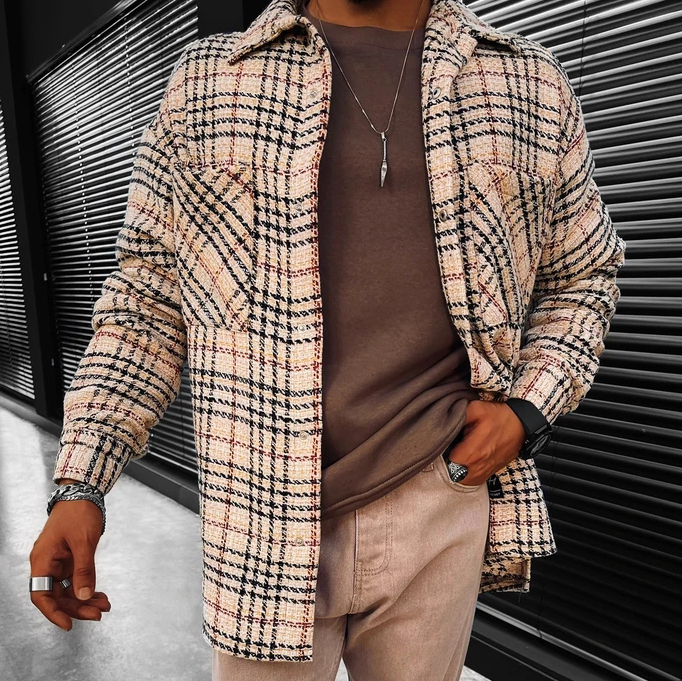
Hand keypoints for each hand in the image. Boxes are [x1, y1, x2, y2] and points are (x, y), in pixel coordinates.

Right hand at [29, 493, 110, 630]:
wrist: (84, 493)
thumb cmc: (78, 511)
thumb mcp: (83, 542)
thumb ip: (84, 570)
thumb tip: (84, 595)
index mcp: (43, 559)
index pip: (41, 594)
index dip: (53, 612)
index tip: (67, 624)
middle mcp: (47, 563)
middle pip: (57, 595)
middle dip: (78, 607)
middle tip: (98, 614)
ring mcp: (58, 562)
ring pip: (68, 590)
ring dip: (85, 599)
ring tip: (104, 606)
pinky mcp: (69, 559)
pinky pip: (76, 580)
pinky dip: (88, 587)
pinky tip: (100, 595)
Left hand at [445, 400, 525, 485]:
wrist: (521, 424)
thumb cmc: (498, 416)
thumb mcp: (476, 409)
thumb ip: (458, 415)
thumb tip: (443, 422)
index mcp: (471, 453)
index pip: (446, 461)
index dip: (442, 451)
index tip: (445, 442)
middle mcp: (477, 467)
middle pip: (452, 472)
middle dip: (448, 461)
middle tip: (451, 447)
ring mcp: (485, 472)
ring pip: (462, 479)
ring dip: (457, 468)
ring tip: (458, 454)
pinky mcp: (490, 473)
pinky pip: (473, 480)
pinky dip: (466, 473)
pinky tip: (465, 462)